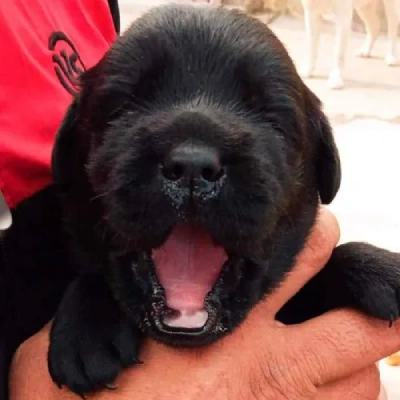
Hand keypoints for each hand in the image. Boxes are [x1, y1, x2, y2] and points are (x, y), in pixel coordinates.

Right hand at [10, 208, 395, 398]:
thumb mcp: (96, 330)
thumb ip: (130, 295)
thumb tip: (145, 274)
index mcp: (226, 327)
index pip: (300, 261)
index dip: (318, 238)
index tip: (317, 231)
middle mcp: (266, 371)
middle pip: (359, 328)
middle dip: (369, 305)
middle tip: (351, 293)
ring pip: (364, 383)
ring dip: (358, 361)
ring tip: (338, 347)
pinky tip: (328, 391)